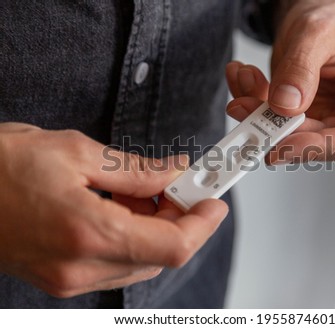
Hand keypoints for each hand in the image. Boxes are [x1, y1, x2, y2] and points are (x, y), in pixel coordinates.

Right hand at [0, 123, 227, 297]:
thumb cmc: (1, 164)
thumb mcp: (77, 153)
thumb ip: (137, 170)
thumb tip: (175, 172)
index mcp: (88, 233)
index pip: (173, 245)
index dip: (203, 225)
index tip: (214, 202)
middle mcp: (80, 267)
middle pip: (160, 255)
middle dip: (180, 221)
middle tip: (179, 186)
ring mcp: (69, 279)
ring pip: (140, 260)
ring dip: (156, 228)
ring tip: (144, 190)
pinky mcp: (61, 277)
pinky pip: (116, 263)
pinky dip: (132, 238)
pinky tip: (123, 207)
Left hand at [227, 0, 334, 162]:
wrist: (319, 14)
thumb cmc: (334, 20)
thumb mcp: (316, 32)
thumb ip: (300, 68)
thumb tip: (286, 105)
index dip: (315, 148)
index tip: (280, 145)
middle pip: (316, 142)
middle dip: (274, 128)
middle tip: (244, 107)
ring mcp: (332, 120)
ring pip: (289, 137)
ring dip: (258, 113)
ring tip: (245, 79)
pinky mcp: (307, 120)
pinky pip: (276, 125)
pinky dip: (254, 105)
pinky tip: (245, 80)